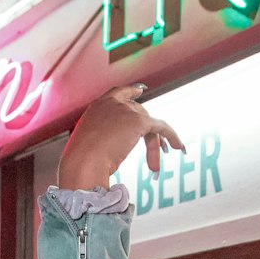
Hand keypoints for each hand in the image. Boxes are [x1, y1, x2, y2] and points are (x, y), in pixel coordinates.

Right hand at [58, 85, 183, 192]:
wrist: (83, 162)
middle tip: (157, 151)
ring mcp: (125, 110)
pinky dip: (171, 136)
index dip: (131, 93)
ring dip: (153, 146)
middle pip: (138, 113)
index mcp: (97, 107)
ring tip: (154, 167)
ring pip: (148, 124)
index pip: (119, 93)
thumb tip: (110, 152)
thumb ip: (101, 140)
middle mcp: (112, 104)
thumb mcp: (88, 145)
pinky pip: (160, 127)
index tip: (140, 91)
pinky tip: (178, 146)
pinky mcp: (138, 120)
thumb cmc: (81, 162)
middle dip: (148, 134)